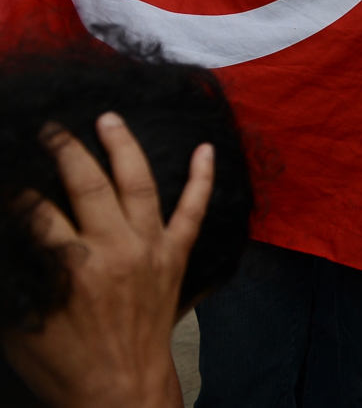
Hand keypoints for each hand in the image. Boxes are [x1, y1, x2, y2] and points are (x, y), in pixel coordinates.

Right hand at [2, 113, 212, 407]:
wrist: (121, 390)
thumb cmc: (64, 363)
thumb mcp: (19, 322)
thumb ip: (14, 275)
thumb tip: (9, 238)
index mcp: (71, 265)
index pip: (36, 210)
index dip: (18, 191)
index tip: (12, 174)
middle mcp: (114, 249)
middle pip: (88, 183)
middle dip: (65, 149)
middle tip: (49, 127)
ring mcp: (150, 249)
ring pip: (139, 183)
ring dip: (123, 146)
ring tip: (109, 118)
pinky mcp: (175, 257)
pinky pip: (194, 210)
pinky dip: (202, 178)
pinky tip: (206, 148)